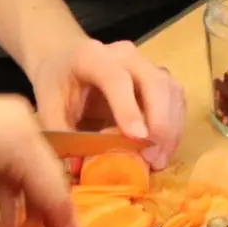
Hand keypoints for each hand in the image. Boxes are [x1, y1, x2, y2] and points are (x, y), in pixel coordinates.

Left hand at [0, 81, 81, 226]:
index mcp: (21, 141)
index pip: (57, 197)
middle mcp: (26, 123)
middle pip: (50, 182)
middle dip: (51, 225)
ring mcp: (11, 118)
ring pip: (33, 173)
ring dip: (30, 210)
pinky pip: (16, 161)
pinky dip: (13, 191)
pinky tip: (6, 221)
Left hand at [27, 37, 185, 169]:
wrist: (67, 59)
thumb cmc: (58, 85)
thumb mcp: (49, 108)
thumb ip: (63, 136)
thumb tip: (79, 170)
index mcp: (92, 57)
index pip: (116, 79)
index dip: (128, 108)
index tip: (138, 139)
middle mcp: (125, 55)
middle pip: (155, 82)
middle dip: (160, 123)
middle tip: (153, 159)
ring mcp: (147, 64)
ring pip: (172, 91)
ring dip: (171, 128)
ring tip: (159, 160)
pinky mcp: (161, 78)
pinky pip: (177, 100)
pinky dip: (175, 127)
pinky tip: (164, 149)